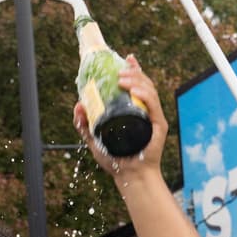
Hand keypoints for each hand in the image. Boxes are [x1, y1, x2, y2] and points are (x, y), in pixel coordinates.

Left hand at [74, 56, 166, 180]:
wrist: (129, 177)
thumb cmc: (115, 160)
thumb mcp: (94, 140)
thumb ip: (84, 124)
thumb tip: (78, 105)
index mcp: (134, 111)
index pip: (137, 85)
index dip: (134, 70)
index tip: (127, 59)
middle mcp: (145, 111)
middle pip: (144, 83)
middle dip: (133, 72)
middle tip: (120, 70)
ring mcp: (153, 117)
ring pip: (149, 90)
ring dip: (136, 80)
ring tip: (122, 78)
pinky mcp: (159, 124)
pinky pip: (153, 104)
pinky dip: (144, 93)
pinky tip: (134, 90)